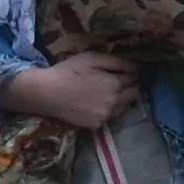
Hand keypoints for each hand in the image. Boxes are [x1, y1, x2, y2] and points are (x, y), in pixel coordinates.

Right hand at [3, 56, 138, 132]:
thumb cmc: (69, 71)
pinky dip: (108, 111)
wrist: (47, 93)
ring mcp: (106, 115)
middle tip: (121, 82)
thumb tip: (136, 66)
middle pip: (134, 95)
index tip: (128, 71)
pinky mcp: (96, 125)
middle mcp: (116, 101)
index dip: (133, 73)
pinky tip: (97, 104)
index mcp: (116, 83)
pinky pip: (110, 117)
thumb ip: (117, 62)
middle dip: (132, 87)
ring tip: (109, 93)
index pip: (134, 78)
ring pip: (124, 108)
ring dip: (122, 100)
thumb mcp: (93, 58)